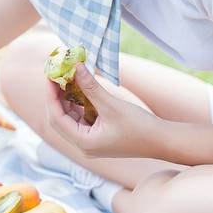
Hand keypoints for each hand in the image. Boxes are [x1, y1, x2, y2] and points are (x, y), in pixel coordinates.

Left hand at [44, 64, 159, 158]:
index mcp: (84, 143)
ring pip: (70, 117)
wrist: (163, 141)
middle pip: (60, 118)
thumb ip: (90, 86)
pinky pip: (82, 118)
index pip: (56, 118)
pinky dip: (78, 103)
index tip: (49, 76)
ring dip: (67, 98)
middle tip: (55, 74)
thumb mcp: (111, 105)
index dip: (51, 96)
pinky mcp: (99, 136)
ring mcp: (91, 141)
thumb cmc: (140, 127)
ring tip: (65, 77)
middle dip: (57, 96)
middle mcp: (84, 145)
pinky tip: (78, 87)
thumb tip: (75, 67)